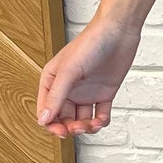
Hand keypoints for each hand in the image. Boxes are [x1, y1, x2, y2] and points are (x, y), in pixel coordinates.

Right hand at [36, 17, 141, 137]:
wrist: (119, 31)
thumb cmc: (91, 43)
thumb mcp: (69, 70)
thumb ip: (56, 95)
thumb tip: (43, 119)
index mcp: (53, 80)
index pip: (47, 110)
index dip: (52, 125)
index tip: (62, 132)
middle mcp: (68, 88)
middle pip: (64, 118)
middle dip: (71, 127)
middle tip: (80, 128)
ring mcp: (86, 92)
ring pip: (82, 119)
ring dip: (86, 127)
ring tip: (93, 124)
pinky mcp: (104, 93)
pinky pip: (99, 114)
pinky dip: (101, 122)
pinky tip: (102, 120)